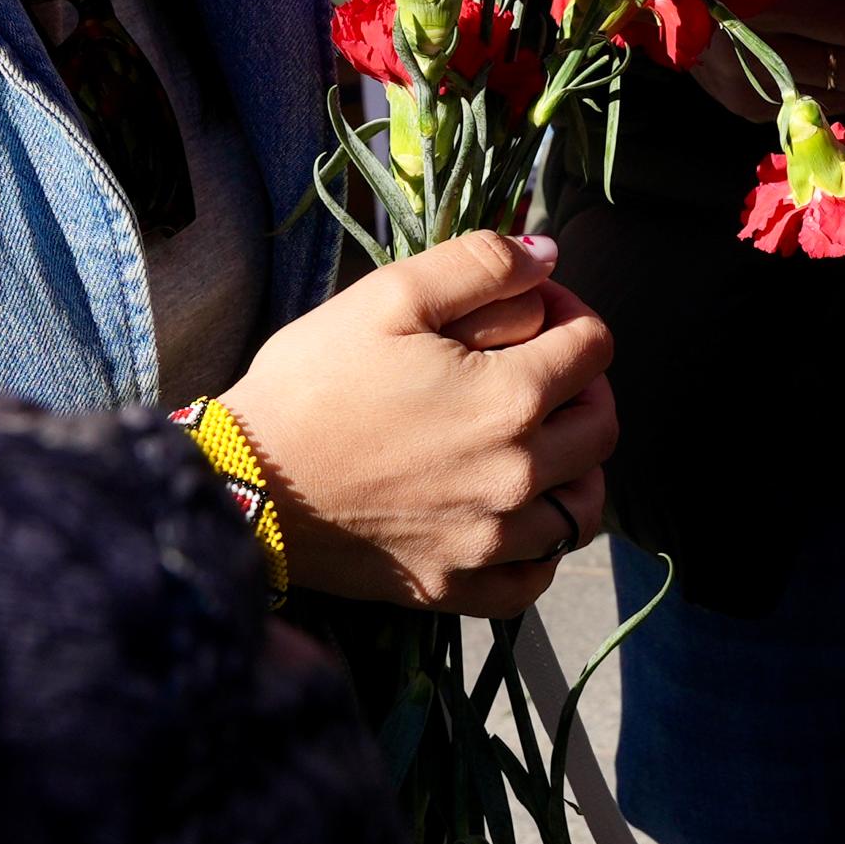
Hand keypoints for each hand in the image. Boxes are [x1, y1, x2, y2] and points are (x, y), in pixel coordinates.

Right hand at [220, 230, 616, 615]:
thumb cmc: (313, 382)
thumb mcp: (389, 295)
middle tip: (533, 365)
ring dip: (575, 466)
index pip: (594, 346)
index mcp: (511, 399)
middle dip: (581, 382)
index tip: (529, 305)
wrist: (242, 483)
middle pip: (601, 425)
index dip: (568, 309)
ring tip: (534, 439)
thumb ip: (481, 264)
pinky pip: (535, 577)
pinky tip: (515, 514)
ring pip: (583, 507)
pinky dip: (541, 546)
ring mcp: (489, 541)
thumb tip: (549, 255)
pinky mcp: (454, 588)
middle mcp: (518, 477)